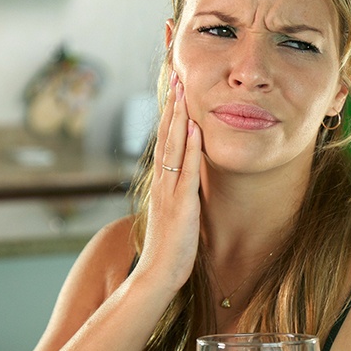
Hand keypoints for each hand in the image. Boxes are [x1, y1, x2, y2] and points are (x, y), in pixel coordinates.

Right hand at [136, 71, 201, 291]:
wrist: (157, 273)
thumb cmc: (169, 247)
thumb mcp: (174, 213)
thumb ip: (178, 193)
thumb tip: (186, 178)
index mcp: (162, 183)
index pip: (165, 142)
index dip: (170, 115)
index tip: (175, 92)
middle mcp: (162, 182)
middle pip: (166, 137)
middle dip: (172, 106)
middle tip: (176, 77)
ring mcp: (169, 191)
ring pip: (172, 147)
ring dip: (178, 117)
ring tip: (182, 91)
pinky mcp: (181, 204)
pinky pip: (185, 171)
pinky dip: (189, 147)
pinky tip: (193, 127)